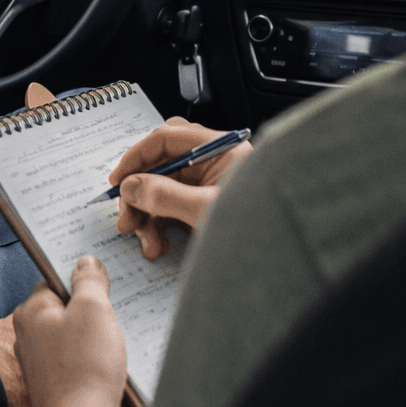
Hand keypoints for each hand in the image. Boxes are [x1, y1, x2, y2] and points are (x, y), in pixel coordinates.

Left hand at [13, 257, 125, 406]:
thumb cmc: (84, 368)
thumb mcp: (93, 308)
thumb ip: (89, 280)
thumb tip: (86, 263)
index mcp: (31, 312)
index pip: (54, 282)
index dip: (80, 281)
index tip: (102, 285)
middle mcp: (30, 338)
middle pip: (67, 312)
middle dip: (92, 314)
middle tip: (112, 317)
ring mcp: (43, 366)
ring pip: (76, 340)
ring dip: (98, 341)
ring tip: (115, 345)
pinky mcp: (59, 388)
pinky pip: (81, 365)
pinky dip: (97, 364)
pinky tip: (114, 368)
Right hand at [109, 117, 252, 258]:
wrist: (287, 268)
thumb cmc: (260, 231)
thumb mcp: (205, 210)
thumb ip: (165, 195)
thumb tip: (132, 186)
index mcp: (220, 150)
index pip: (167, 138)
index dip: (137, 156)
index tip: (118, 180)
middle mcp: (213, 164)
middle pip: (162, 166)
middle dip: (140, 193)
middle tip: (127, 220)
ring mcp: (209, 187)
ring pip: (163, 191)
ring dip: (147, 217)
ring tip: (147, 244)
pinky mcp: (206, 210)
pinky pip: (172, 210)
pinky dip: (160, 227)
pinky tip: (158, 246)